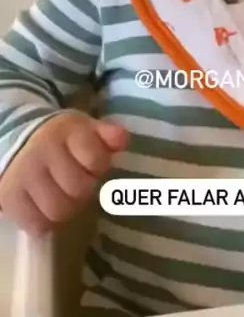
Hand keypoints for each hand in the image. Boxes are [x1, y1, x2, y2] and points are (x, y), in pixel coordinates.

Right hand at [0, 111, 127, 235]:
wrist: (17, 141)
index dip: (98, 166)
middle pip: (79, 189)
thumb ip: (108, 135)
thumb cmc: (61, 139)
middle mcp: (43, 151)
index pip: (96, 159)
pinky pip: (37, 224)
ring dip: (66, 207)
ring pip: (58, 210)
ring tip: (62, 195)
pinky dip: (45, 221)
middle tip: (77, 182)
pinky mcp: (9, 197)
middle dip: (84, 189)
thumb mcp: (85, 129)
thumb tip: (122, 140)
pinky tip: (45, 206)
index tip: (92, 163)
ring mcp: (24, 175)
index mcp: (67, 130)